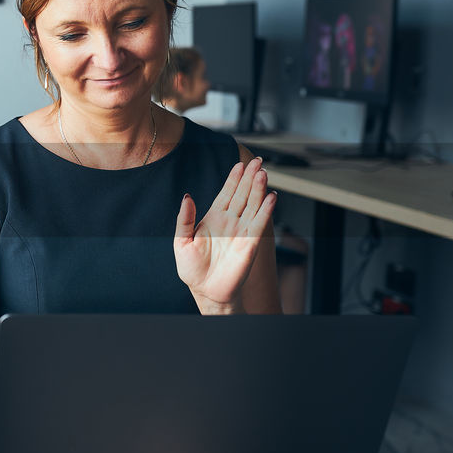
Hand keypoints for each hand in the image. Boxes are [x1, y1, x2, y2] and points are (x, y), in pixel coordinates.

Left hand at [173, 157, 276, 312]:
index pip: (226, 193)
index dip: (233, 179)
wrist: (205, 290)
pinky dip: (266, 211)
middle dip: (249, 178)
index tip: (239, 164)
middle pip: (242, 195)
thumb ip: (184, 219)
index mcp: (213, 218)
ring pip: (252, 205)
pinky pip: (259, 224)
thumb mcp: (181, 241)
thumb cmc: (193, 269)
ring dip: (259, 190)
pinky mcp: (250, 244)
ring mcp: (241, 232)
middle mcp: (230, 222)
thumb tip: (187, 196)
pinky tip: (271, 198)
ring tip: (263, 173)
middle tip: (258, 161)